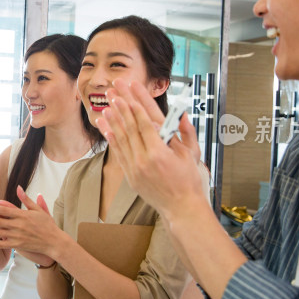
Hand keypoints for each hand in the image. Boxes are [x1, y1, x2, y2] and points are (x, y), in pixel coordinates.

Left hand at [0, 188, 60, 266]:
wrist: (54, 242)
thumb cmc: (47, 224)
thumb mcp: (38, 209)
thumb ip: (26, 199)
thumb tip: (18, 187)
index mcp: (22, 215)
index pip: (4, 209)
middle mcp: (18, 225)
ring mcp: (17, 236)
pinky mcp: (17, 245)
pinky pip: (1, 244)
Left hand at [97, 79, 206, 220]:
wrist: (181, 208)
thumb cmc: (189, 181)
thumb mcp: (192, 155)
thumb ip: (186, 132)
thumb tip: (181, 114)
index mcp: (160, 153)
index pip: (145, 123)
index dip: (136, 105)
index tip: (129, 91)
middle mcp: (145, 160)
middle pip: (130, 127)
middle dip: (121, 106)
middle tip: (113, 91)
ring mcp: (135, 169)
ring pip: (121, 140)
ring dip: (113, 121)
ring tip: (106, 106)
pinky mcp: (131, 176)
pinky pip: (119, 154)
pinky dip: (112, 140)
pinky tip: (107, 128)